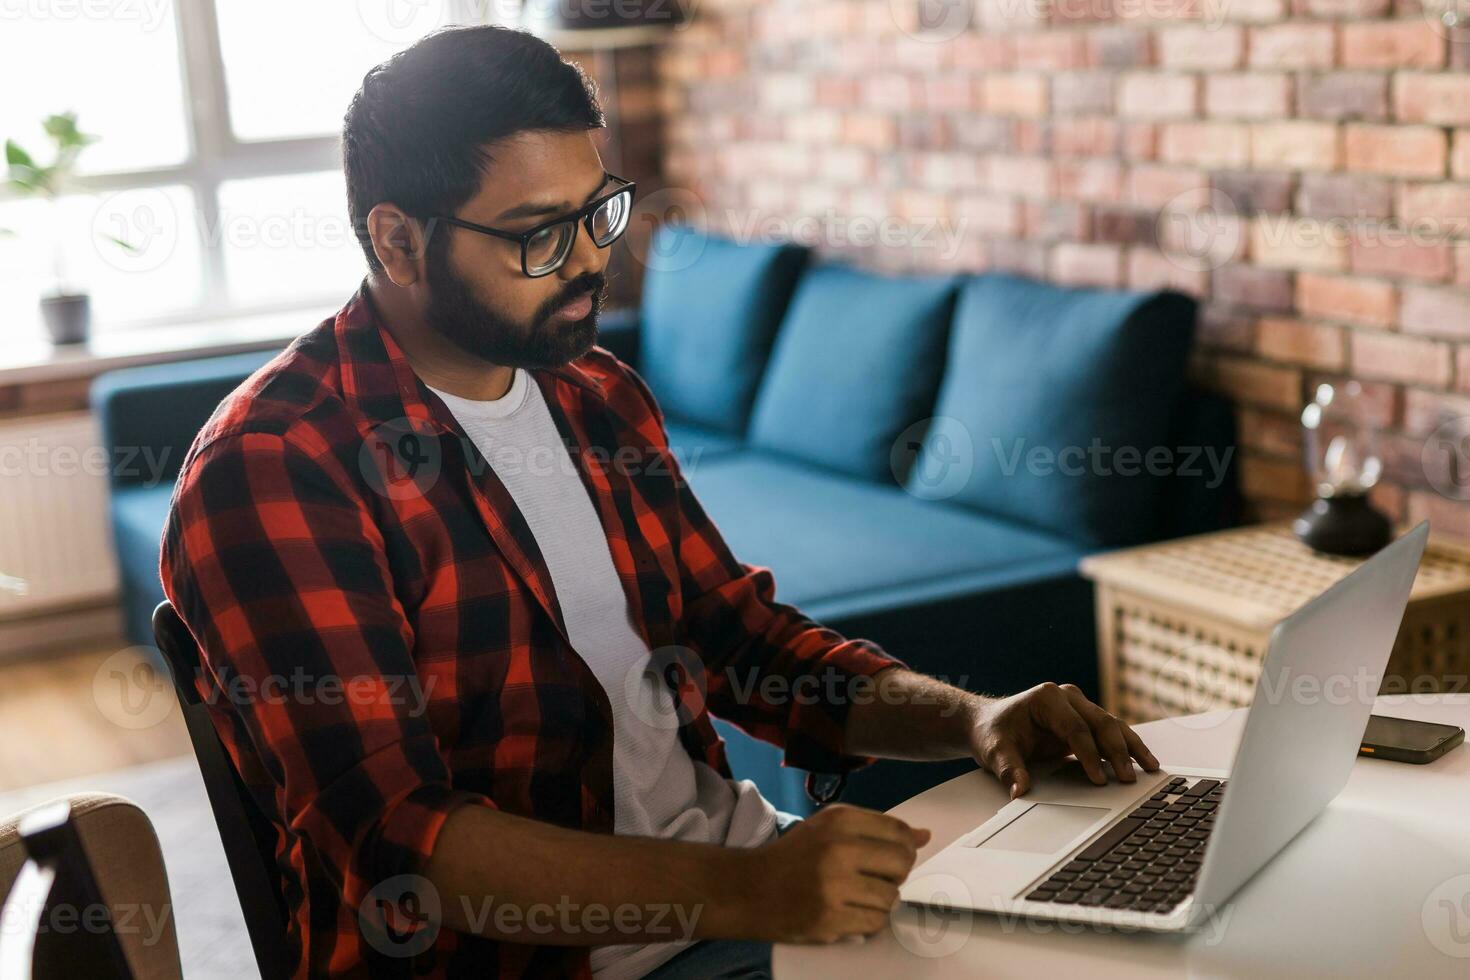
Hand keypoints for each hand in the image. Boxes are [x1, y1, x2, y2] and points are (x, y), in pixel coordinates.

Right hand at [744, 803, 929, 943]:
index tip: (892, 856)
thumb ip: (876, 828)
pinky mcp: (830, 920)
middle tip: (876, 877)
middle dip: (896, 873)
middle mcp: (838, 850)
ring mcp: (834, 887)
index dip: (905, 847)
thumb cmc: (794, 856)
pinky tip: (850, 910)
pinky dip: (869, 919)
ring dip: (881, 899)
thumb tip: (924, 836)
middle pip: (902, 863)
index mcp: (839, 821)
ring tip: (857, 895)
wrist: (749, 889)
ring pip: (891, 897)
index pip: (898, 831)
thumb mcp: (829, 828)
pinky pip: (875, 922)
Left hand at [968, 682, 1159, 798]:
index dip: (1089, 755)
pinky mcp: (1086, 720)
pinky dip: (1127, 747)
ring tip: (1151, 768)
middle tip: (1128, 779)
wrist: (988, 723)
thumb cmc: (992, 734)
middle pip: (1101, 723)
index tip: (1098, 780)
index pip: (1076, 728)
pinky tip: (1144, 762)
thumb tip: (1020, 791)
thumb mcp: (994, 751)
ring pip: (1112, 725)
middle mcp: (1067, 697)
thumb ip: (1008, 769)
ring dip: (1131, 747)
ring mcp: (1079, 707)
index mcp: (1047, 698)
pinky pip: (1111, 733)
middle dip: (1118, 752)